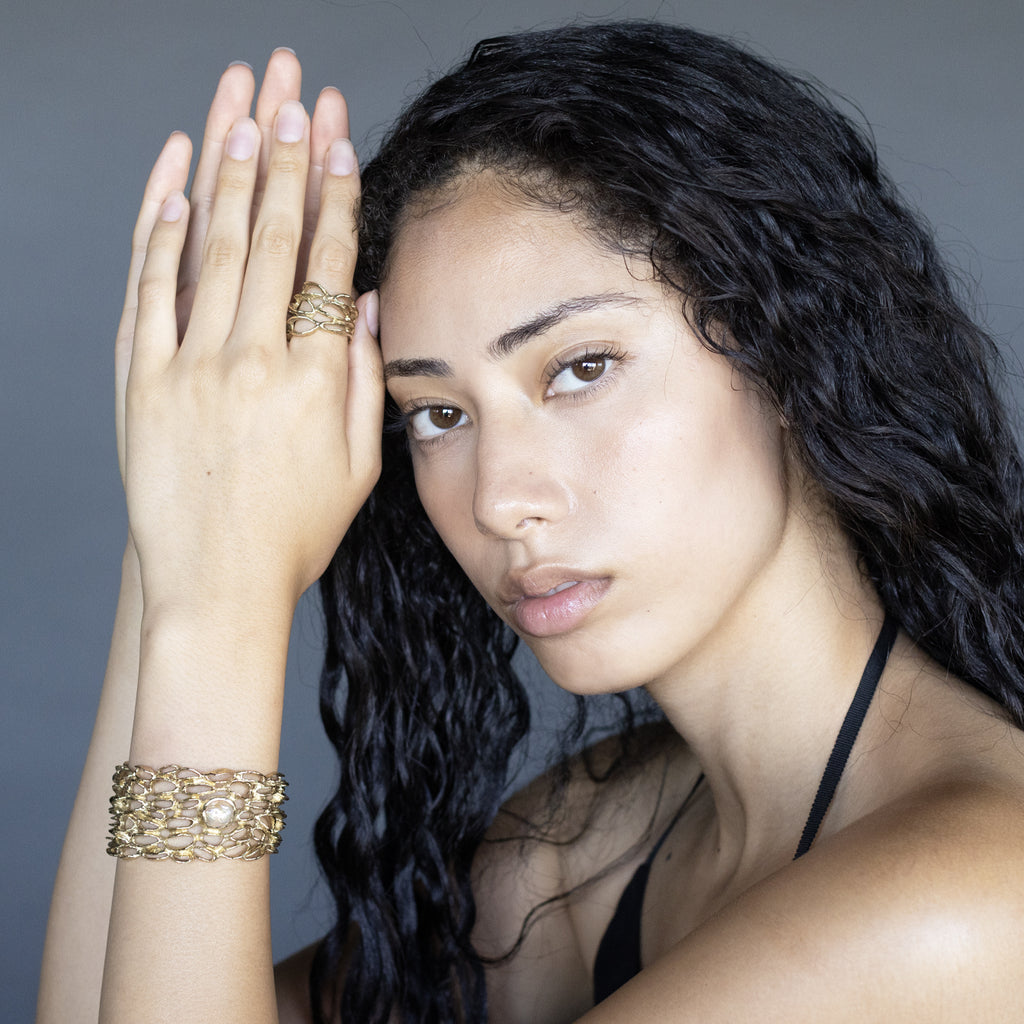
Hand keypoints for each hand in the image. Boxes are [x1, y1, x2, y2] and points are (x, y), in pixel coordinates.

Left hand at [120, 54, 382, 617]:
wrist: (216, 585)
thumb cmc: (295, 533)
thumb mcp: (358, 466)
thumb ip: (368, 380)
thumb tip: (373, 306)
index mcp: (318, 378)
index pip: (330, 262)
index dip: (336, 191)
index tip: (338, 137)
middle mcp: (256, 358)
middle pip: (274, 234)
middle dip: (285, 151)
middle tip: (290, 89)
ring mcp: (193, 364)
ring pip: (215, 246)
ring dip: (230, 169)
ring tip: (239, 105)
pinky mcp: (142, 380)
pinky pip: (151, 290)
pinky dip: (162, 232)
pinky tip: (179, 184)